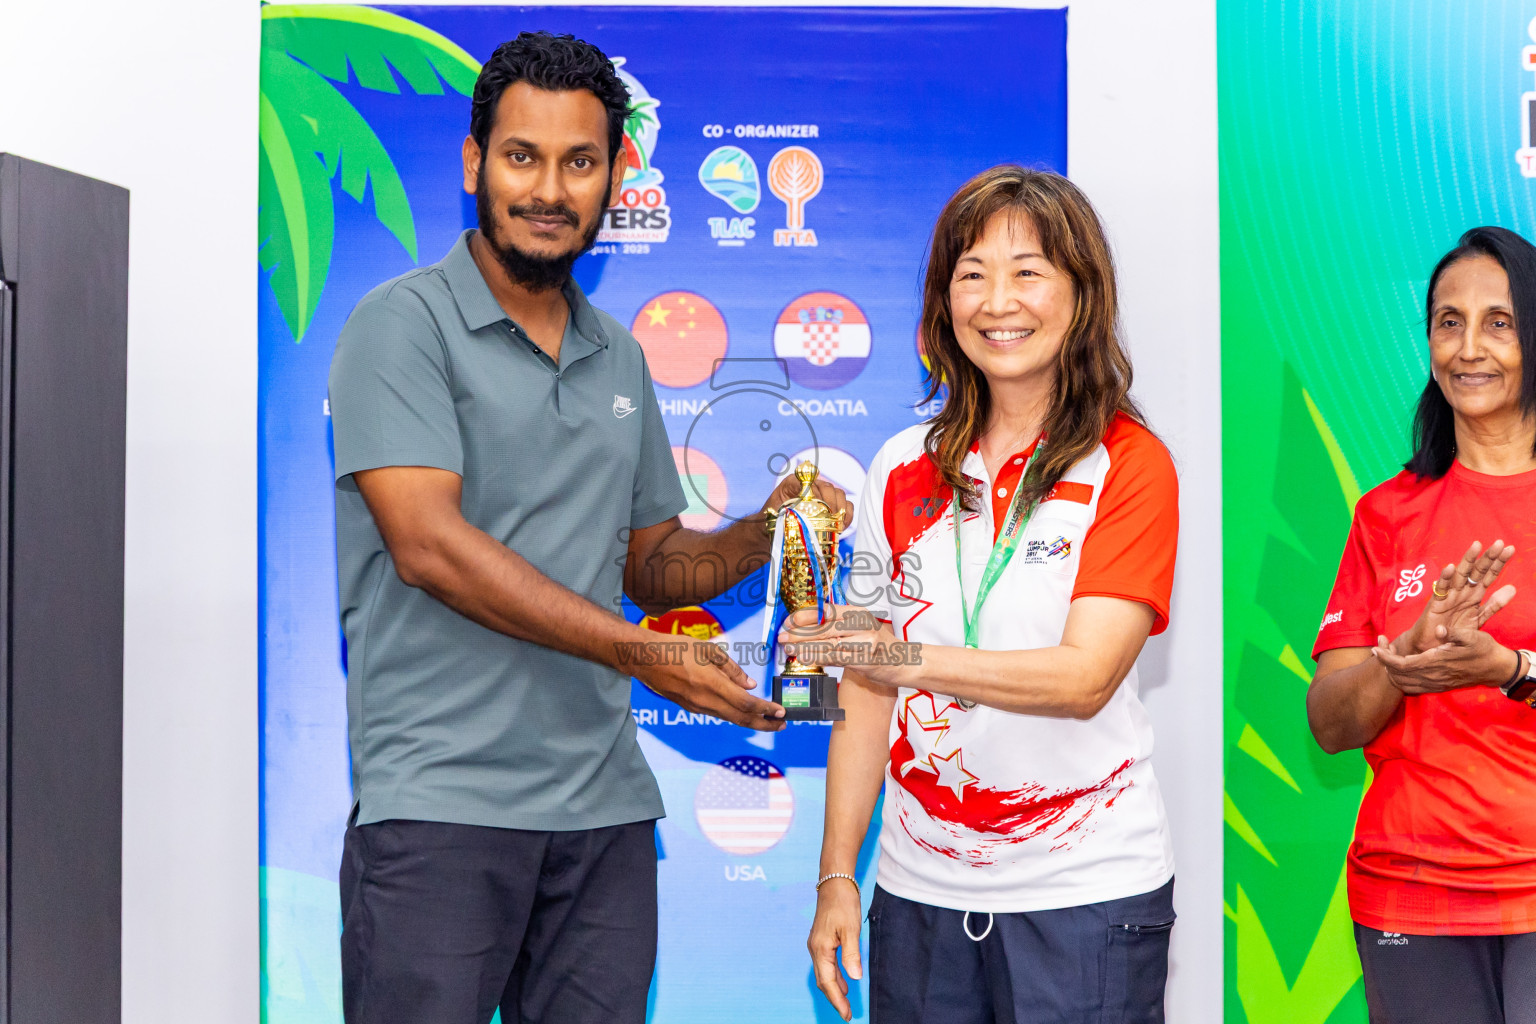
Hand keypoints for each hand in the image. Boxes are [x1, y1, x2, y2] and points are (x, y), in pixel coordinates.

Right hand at [634, 638, 785, 729]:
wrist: (644, 658)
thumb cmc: (675, 647)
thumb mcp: (707, 650)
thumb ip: (731, 668)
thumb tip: (749, 684)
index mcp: (711, 684)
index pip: (745, 703)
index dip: (766, 710)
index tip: (781, 711)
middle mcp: (704, 700)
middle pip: (740, 718)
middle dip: (764, 724)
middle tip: (782, 725)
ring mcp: (695, 706)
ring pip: (729, 718)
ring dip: (750, 720)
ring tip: (767, 719)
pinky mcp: (689, 707)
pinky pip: (716, 712)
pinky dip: (734, 714)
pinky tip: (742, 710)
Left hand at [761, 471, 853, 527]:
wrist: (773, 529)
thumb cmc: (770, 521)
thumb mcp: (770, 515)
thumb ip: (778, 511)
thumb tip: (794, 515)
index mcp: (793, 482)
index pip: (809, 482)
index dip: (816, 494)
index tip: (818, 510)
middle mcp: (811, 485)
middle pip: (828, 487)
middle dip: (831, 503)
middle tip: (830, 518)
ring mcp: (823, 495)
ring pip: (839, 494)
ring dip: (840, 509)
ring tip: (836, 524)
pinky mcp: (832, 506)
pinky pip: (846, 506)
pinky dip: (847, 515)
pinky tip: (841, 527)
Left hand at [779, 606, 920, 688]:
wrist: (904, 661)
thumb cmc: (878, 644)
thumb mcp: (860, 627)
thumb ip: (837, 625)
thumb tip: (805, 626)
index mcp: (858, 612)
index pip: (826, 611)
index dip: (805, 616)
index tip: (788, 621)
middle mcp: (862, 624)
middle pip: (824, 628)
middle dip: (800, 633)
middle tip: (782, 636)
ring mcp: (864, 643)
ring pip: (828, 644)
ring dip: (805, 647)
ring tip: (788, 649)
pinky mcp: (864, 660)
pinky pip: (835, 659)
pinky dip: (818, 658)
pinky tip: (804, 658)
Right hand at [808, 877, 862, 1021]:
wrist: (834, 882)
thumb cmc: (843, 903)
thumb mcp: (851, 929)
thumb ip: (851, 954)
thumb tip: (854, 978)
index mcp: (821, 949)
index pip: (828, 982)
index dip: (837, 1001)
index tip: (847, 1015)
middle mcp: (815, 948)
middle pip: (823, 981)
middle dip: (834, 999)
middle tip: (847, 1013)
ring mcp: (817, 944)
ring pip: (824, 973)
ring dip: (834, 989)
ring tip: (846, 1002)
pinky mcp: (821, 939)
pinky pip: (826, 964)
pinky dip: (834, 976)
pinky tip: (844, 980)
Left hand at [1373, 630, 1520, 694]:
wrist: (1496, 668)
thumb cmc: (1483, 648)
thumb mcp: (1472, 636)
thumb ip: (1454, 633)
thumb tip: (1440, 630)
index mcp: (1436, 662)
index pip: (1403, 665)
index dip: (1386, 658)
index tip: (1376, 648)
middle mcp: (1433, 676)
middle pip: (1398, 675)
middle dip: (1384, 662)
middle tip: (1380, 645)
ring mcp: (1435, 684)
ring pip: (1404, 683)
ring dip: (1391, 670)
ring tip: (1387, 653)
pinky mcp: (1438, 687)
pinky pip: (1413, 686)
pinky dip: (1401, 677)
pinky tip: (1400, 664)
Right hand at [1392, 540, 1516, 655]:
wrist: (1434, 648)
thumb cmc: (1454, 633)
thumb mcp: (1478, 619)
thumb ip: (1494, 604)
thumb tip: (1513, 588)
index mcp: (1474, 595)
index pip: (1488, 576)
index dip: (1499, 563)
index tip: (1510, 549)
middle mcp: (1462, 592)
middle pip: (1476, 572)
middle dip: (1487, 558)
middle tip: (1498, 543)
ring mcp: (1449, 596)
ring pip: (1460, 575)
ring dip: (1468, 561)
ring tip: (1476, 546)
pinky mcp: (1436, 603)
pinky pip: (1441, 589)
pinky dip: (1445, 578)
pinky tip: (1452, 568)